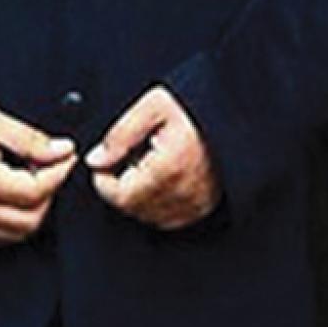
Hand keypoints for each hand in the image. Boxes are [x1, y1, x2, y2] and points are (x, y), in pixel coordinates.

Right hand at [0, 101, 77, 245]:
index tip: (67, 156)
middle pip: (33, 218)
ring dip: (35, 208)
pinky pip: (4, 236)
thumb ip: (32, 139)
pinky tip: (16, 194)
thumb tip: (63, 151)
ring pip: (21, 232)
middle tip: (49, 166)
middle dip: (49, 192)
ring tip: (30, 178)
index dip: (59, 173)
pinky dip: (18, 219)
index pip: (36, 190)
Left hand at [85, 87, 220, 230]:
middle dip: (120, 185)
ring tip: (147, 166)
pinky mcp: (203, 208)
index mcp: (168, 168)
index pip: (118, 196)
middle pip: (131, 207)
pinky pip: (167, 219)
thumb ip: (119, 135)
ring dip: (138, 196)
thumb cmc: (193, 108)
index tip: (105, 161)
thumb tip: (95, 160)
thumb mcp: (152, 107)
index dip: (103, 180)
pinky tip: (159, 180)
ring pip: (147, 216)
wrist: (232, 115)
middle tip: (130, 157)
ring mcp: (195, 205)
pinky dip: (156, 204)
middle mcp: (183, 193)